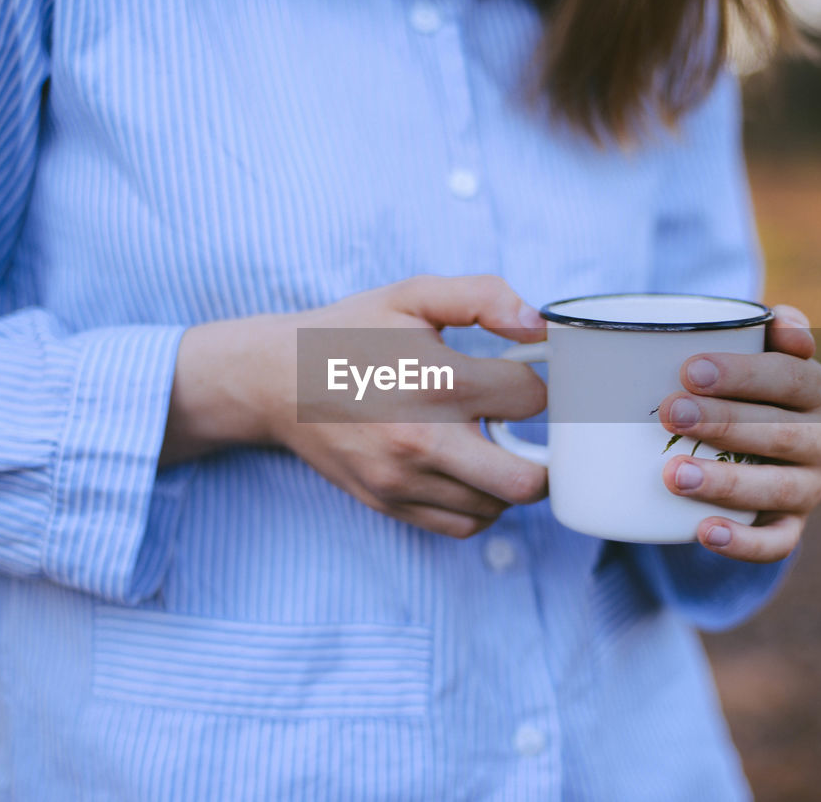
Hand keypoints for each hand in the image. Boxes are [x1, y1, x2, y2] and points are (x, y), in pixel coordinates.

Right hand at [163, 275, 549, 537]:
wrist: (275, 379)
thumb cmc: (351, 334)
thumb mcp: (413, 295)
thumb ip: (484, 296)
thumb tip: (540, 325)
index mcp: (435, 381)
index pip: (531, 399)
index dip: (538, 383)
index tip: (522, 375)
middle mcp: (422, 440)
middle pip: (528, 481)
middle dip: (545, 455)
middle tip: (532, 430)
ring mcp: (404, 480)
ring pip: (499, 507)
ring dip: (510, 478)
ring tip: (491, 443)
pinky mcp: (390, 504)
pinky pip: (464, 526)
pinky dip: (482, 505)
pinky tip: (470, 470)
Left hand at [657, 305, 820, 562]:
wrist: (728, 446)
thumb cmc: (724, 386)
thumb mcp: (732, 350)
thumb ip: (745, 326)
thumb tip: (775, 318)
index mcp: (814, 387)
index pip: (791, 375)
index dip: (744, 373)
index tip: (688, 369)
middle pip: (783, 431)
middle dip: (725, 421)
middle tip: (671, 413)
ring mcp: (809, 485)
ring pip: (780, 488)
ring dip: (728, 481)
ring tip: (674, 474)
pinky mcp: (790, 526)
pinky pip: (777, 543)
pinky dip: (743, 542)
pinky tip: (703, 532)